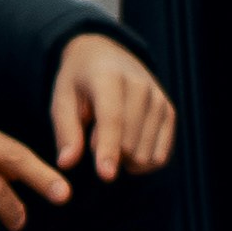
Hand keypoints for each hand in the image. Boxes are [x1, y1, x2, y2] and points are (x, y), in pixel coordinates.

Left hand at [46, 31, 178, 181]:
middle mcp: (140, 86)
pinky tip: (126, 151)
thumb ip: (66, 131)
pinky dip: (141, 162)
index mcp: (108, 77)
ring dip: (124, 160)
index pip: (113, 119)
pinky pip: (160, 155)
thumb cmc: (79, 82)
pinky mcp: (169, 111)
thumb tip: (66, 163)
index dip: (109, 149)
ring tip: (109, 138)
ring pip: (145, 153)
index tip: (105, 175)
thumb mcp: (62, 99)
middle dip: (108, 154)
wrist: (106, 55)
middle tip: (93, 137)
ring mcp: (158, 99)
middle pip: (130, 142)